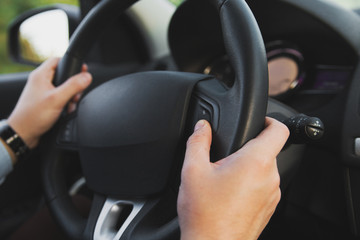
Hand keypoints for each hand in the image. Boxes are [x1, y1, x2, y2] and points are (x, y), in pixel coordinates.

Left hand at [8, 58, 91, 148]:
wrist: (24, 133)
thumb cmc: (33, 116)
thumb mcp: (57, 99)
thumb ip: (73, 86)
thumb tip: (87, 76)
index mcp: (40, 75)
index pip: (58, 60)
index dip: (71, 63)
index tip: (82, 69)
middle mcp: (41, 81)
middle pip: (63, 75)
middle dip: (74, 85)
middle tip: (76, 94)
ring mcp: (43, 92)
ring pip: (64, 87)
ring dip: (71, 96)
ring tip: (70, 104)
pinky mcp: (45, 101)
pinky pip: (60, 97)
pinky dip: (66, 103)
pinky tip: (67, 110)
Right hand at [177, 117, 288, 239]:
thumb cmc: (206, 215)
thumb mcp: (193, 171)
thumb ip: (198, 142)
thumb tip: (201, 127)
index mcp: (255, 162)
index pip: (279, 130)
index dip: (270, 120)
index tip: (258, 121)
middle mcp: (270, 177)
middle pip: (269, 150)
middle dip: (249, 148)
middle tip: (226, 156)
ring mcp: (272, 195)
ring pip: (265, 169)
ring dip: (249, 167)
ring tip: (225, 178)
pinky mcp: (269, 208)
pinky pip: (264, 186)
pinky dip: (251, 183)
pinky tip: (230, 193)